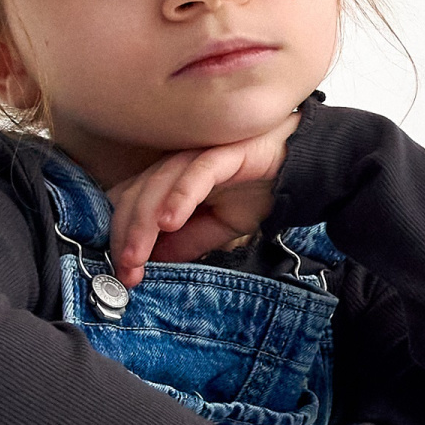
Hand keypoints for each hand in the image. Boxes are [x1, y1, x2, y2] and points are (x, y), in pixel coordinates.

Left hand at [103, 108, 304, 286]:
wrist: (303, 170)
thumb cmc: (259, 190)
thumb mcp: (219, 227)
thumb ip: (188, 242)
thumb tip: (154, 261)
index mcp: (171, 180)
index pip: (133, 205)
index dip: (122, 237)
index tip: (124, 272)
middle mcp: (178, 164)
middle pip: (137, 197)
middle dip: (126, 236)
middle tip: (126, 271)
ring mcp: (198, 155)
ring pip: (158, 187)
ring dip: (143, 224)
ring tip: (137, 256)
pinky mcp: (224, 152)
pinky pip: (196, 173)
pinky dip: (179, 197)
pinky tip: (169, 222)